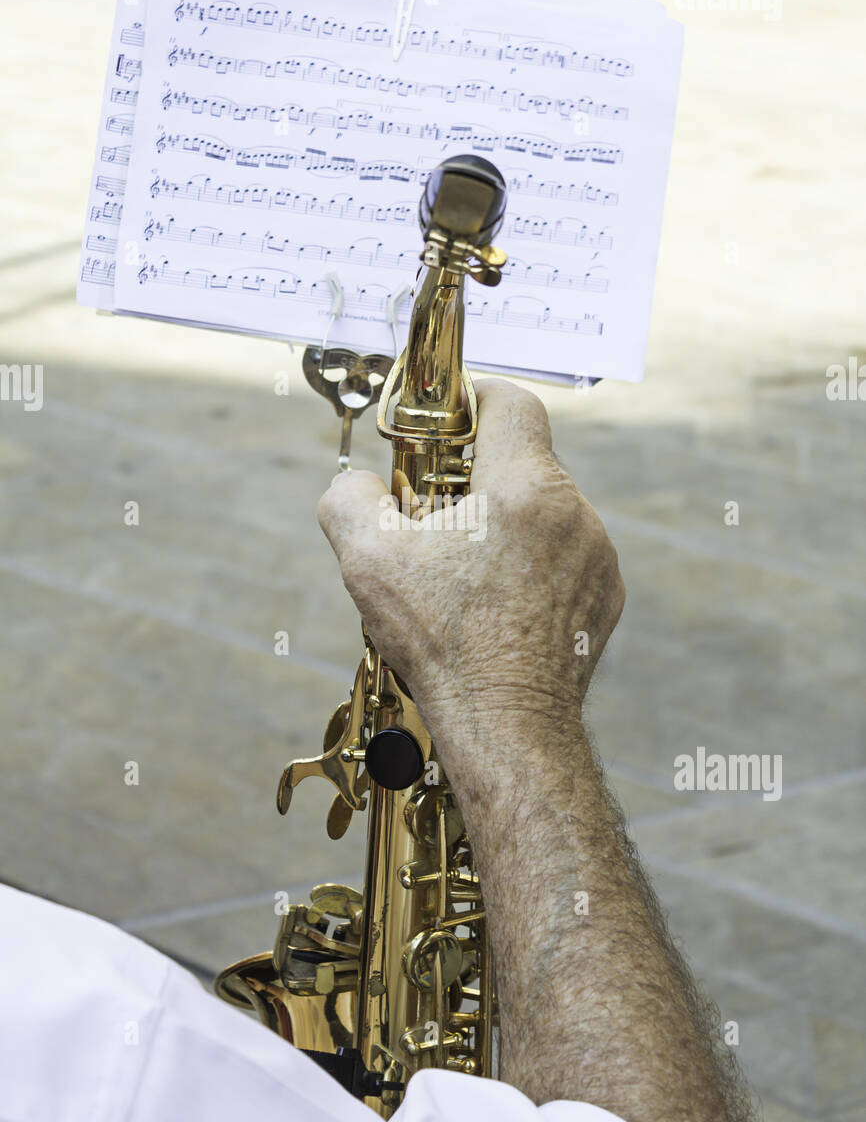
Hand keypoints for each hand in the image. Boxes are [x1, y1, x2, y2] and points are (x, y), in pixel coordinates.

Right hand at [317, 377, 624, 732]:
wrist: (506, 724)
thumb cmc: (441, 641)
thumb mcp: (367, 559)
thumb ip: (350, 496)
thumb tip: (355, 482)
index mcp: (524, 485)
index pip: (512, 400)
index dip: (473, 397)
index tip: (446, 418)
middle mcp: (574, 511)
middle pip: (525, 460)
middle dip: (478, 475)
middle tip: (434, 510)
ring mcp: (597, 556)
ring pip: (546, 512)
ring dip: (507, 524)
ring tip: (463, 567)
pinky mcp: (604, 597)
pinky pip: (567, 557)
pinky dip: (534, 565)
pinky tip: (497, 603)